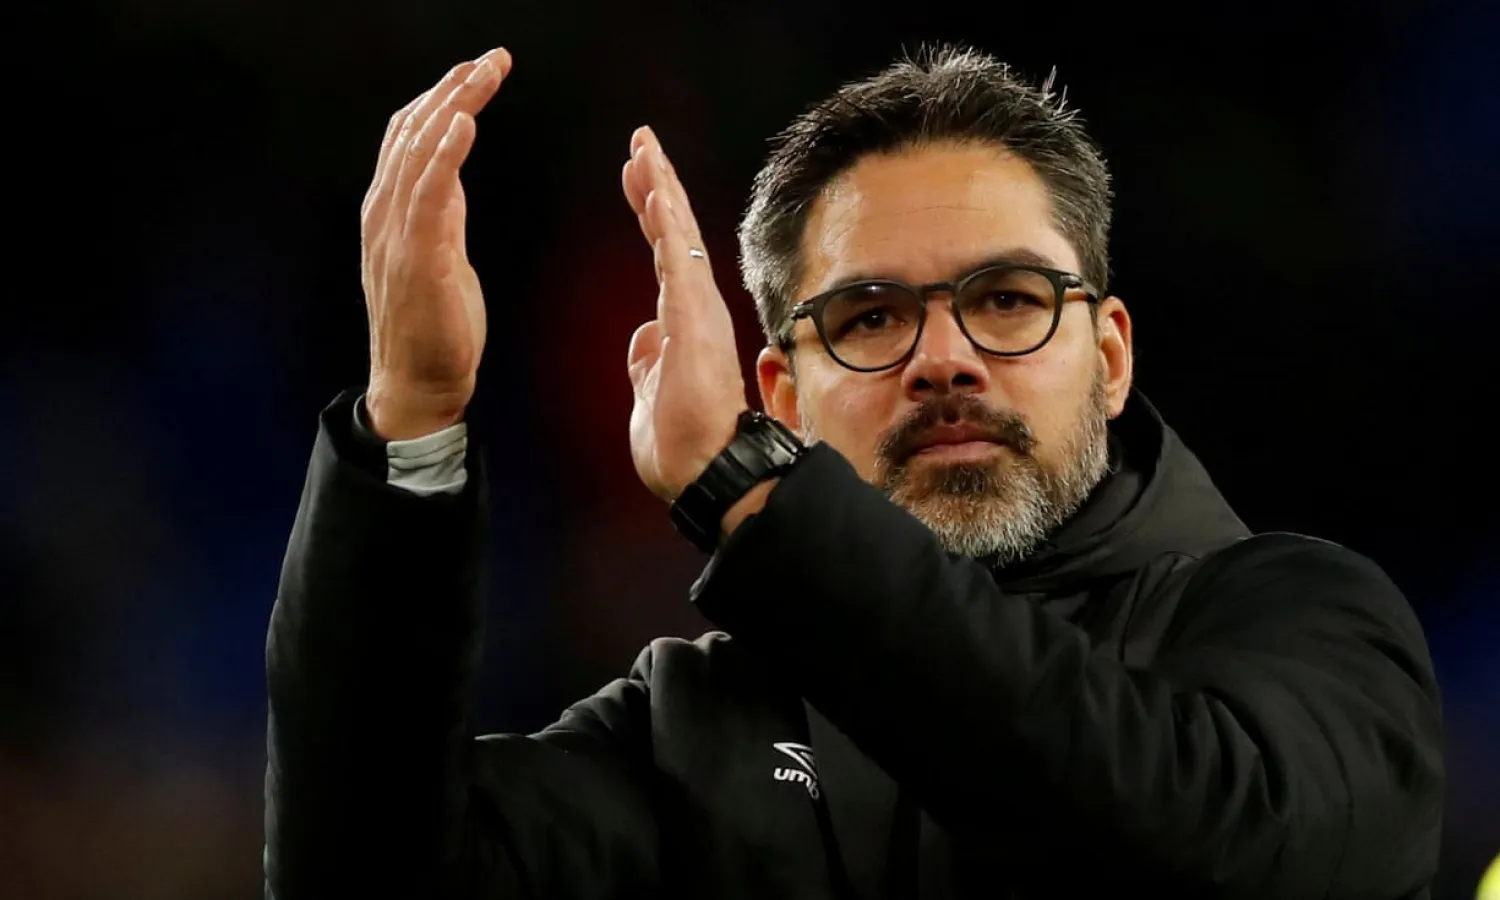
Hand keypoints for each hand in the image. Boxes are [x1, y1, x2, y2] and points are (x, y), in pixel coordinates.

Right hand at [360, 47, 511, 439]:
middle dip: (455, 87)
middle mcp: (385, 212)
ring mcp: (396, 233)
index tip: (480, 68)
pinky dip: (445, 153)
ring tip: (485, 72)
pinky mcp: (417, 257)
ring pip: (421, 150)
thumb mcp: (439, 252)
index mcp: (391, 209)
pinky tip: (465, 122)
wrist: (419, 385)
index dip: (443, 95)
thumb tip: (449, 170)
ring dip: (455, 104)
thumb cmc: (433, 325)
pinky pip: (428, 193)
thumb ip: (439, 210)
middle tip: (495, 58)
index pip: (412, 134)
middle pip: (415, 129)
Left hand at [621, 127, 748, 501]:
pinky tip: (655, 187)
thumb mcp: (649, 395)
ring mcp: (699, 311)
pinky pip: (678, 258)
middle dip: (657, 186)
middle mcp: (697, 309)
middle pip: (676, 234)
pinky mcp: (695, 319)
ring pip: (678, 235)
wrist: (706, 474)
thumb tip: (642, 336)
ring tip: (643, 148)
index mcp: (684, 324)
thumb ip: (647, 362)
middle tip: (640, 145)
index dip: (652, 214)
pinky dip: (666, 220)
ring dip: (660, 188)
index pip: (667, 256)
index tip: (638, 179)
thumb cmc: (683, 446)